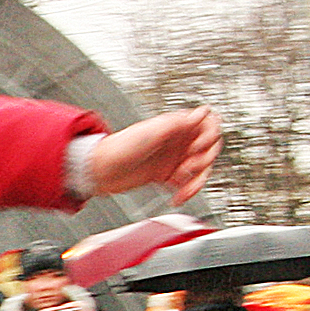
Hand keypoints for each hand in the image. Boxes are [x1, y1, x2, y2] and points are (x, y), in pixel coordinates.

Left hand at [87, 107, 221, 203]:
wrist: (100, 171)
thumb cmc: (120, 147)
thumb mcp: (152, 131)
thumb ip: (177, 123)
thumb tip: (202, 113)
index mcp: (177, 126)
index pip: (208, 125)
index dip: (209, 136)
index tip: (197, 147)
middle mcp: (178, 141)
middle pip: (209, 149)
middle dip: (202, 161)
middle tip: (186, 168)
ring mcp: (173, 159)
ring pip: (200, 169)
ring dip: (196, 181)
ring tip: (183, 189)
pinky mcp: (166, 176)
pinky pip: (186, 184)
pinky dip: (187, 192)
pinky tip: (179, 197)